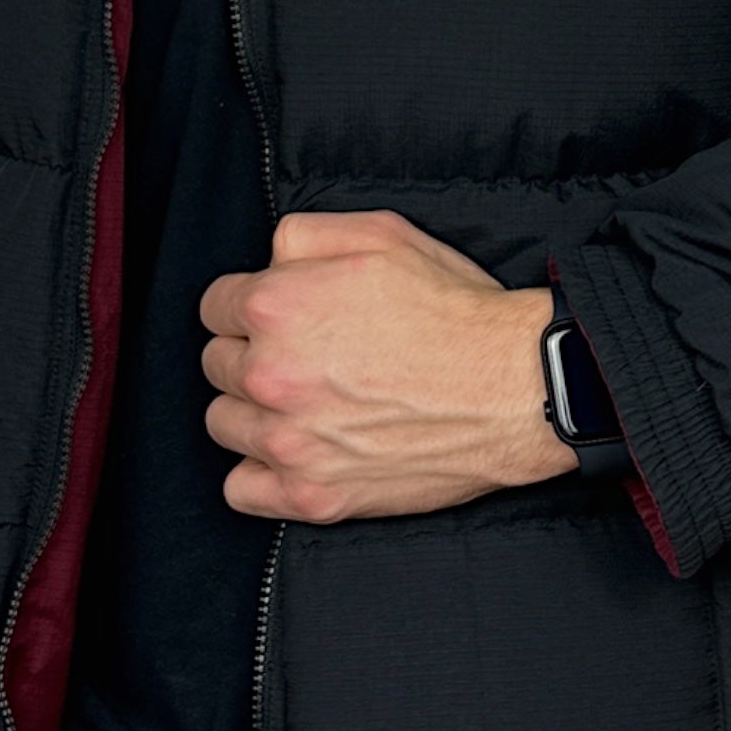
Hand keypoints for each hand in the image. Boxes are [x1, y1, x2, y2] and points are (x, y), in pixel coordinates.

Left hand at [198, 210, 572, 522]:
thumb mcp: (382, 235)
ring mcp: (289, 442)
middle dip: (252, 354)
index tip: (281, 316)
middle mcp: (271, 374)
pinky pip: (240, 488)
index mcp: (277, 305)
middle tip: (306, 356)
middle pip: (216, 364)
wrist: (514, 388)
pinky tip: (297, 450)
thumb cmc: (455, 311)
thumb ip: (303, 236)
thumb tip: (267, 260)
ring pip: (224, 423)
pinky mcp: (312, 495)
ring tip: (305, 403)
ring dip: (254, 411)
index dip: (250, 305)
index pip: (215, 307)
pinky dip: (260, 472)